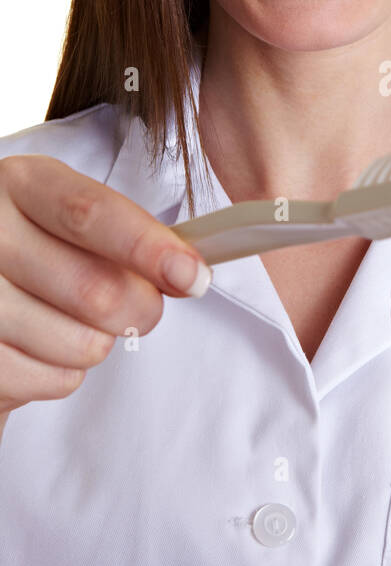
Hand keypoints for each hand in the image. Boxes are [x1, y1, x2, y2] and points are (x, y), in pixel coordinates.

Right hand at [0, 155, 211, 433]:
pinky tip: (40, 346)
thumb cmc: (41, 248)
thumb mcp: (74, 220)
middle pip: (96, 290)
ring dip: (98, 342)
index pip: (89, 214)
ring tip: (69, 320)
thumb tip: (190, 273)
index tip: (192, 276)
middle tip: (141, 306)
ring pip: (82, 344)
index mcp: (22, 184)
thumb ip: (129, 235)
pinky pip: (55, 381)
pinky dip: (64, 372)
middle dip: (141, 309)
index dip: (148, 248)